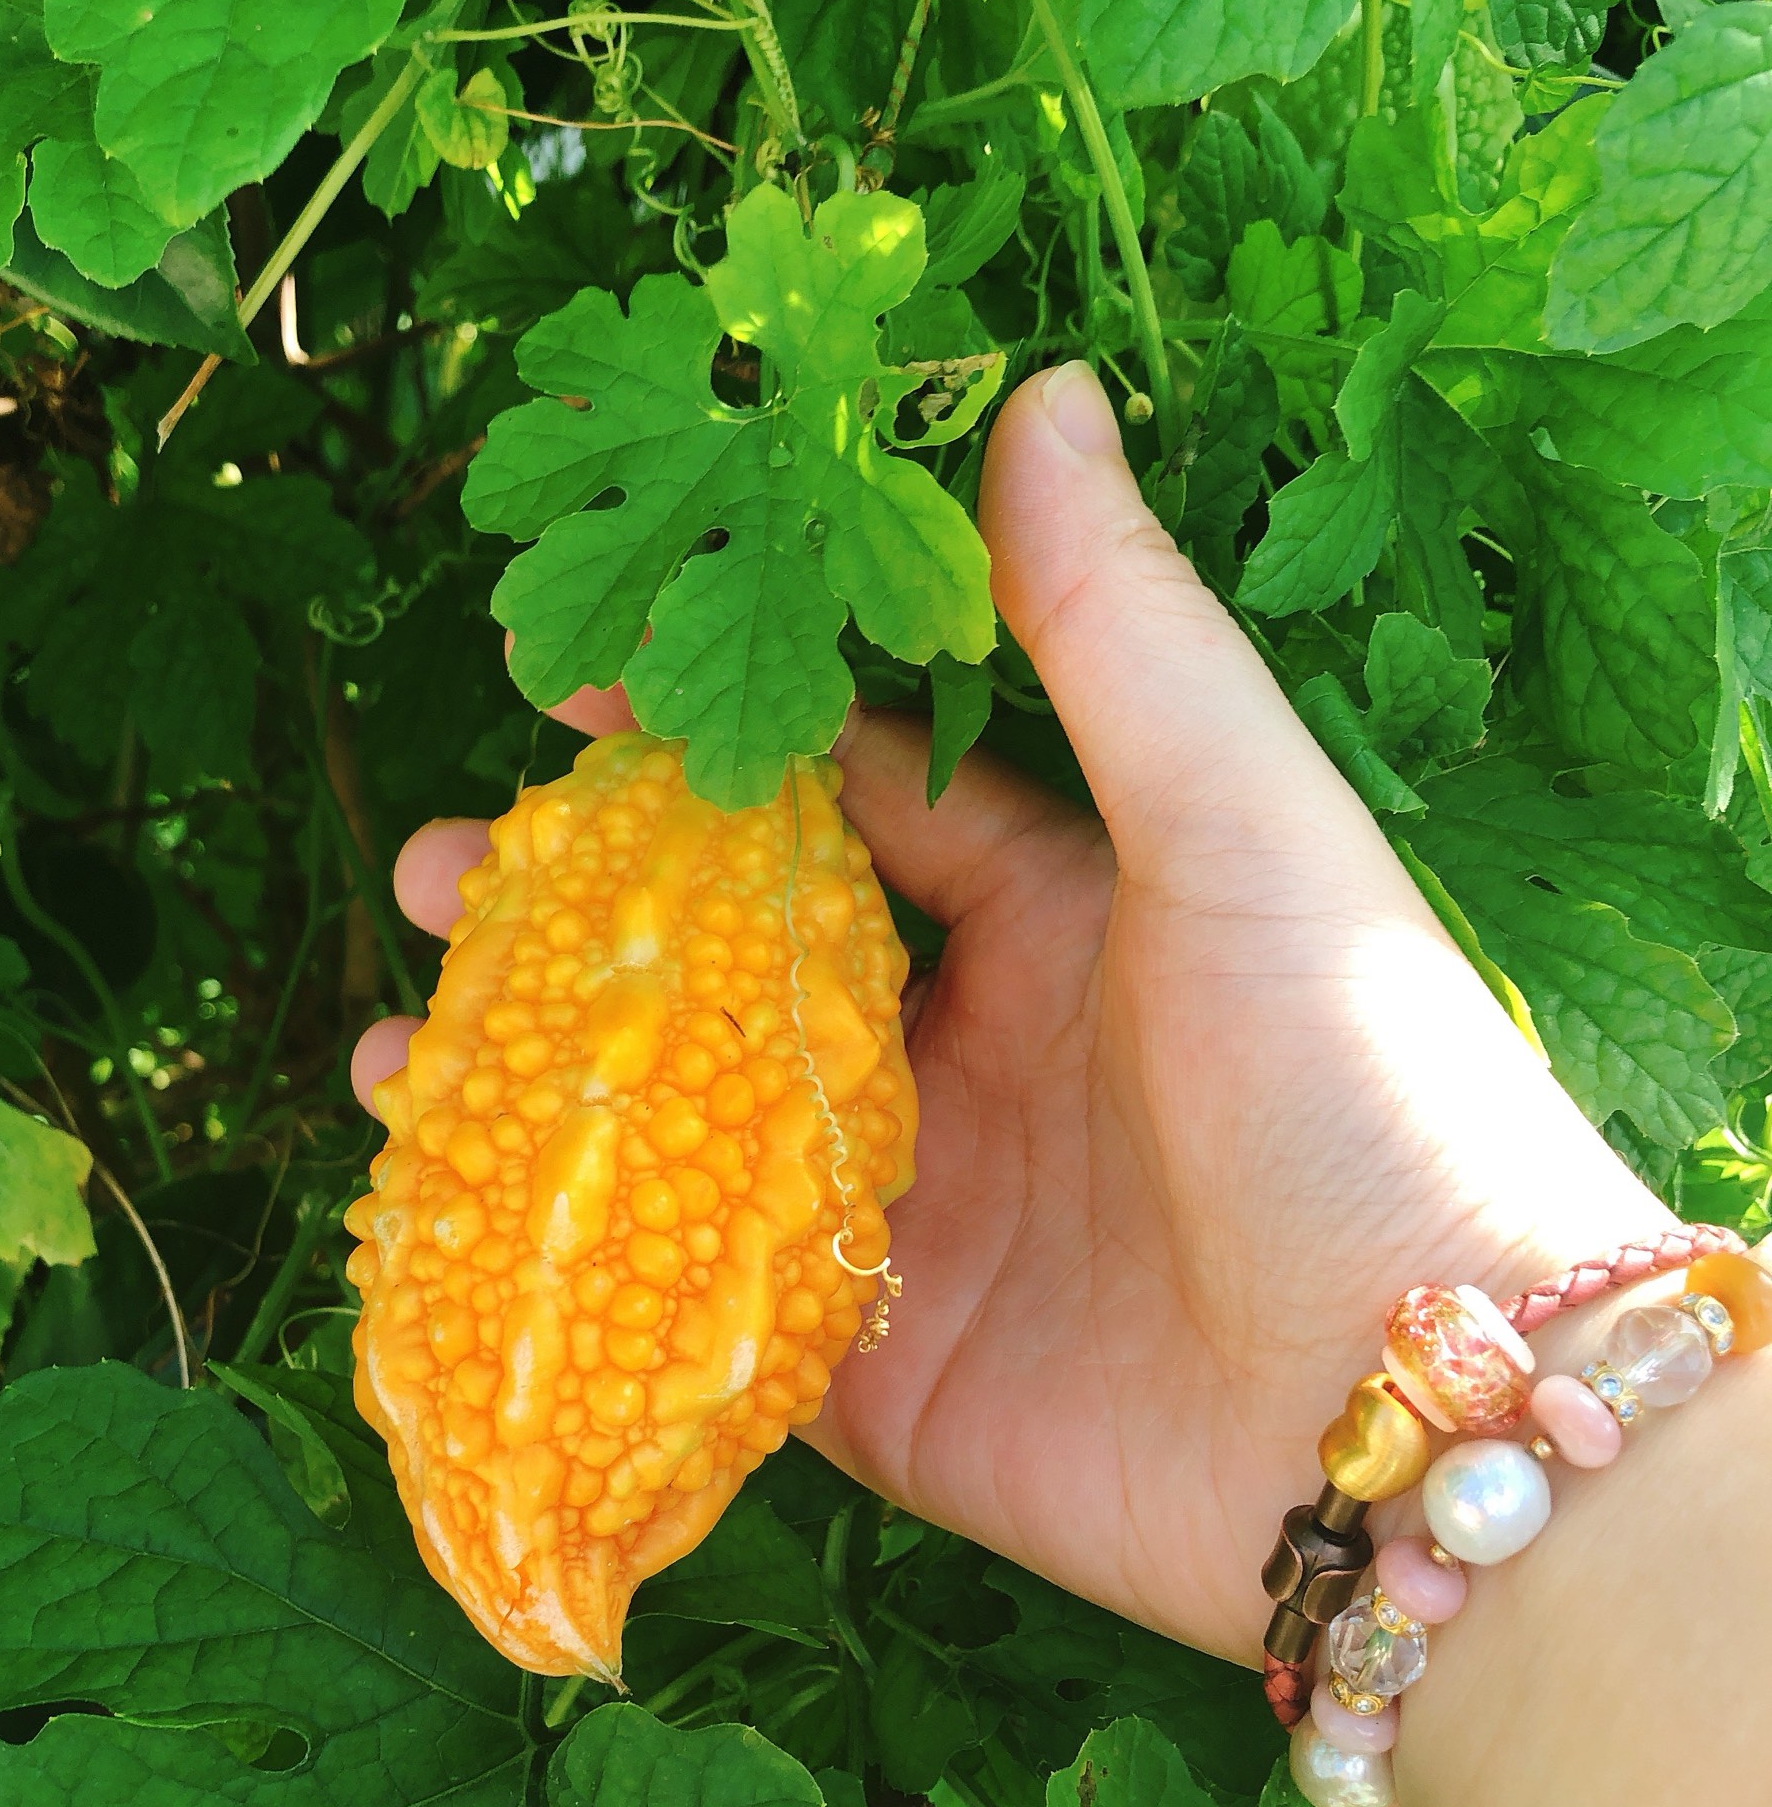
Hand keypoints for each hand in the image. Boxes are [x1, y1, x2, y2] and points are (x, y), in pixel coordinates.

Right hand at [354, 364, 1663, 1660]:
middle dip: (583, 916)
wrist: (1416, 1418)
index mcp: (1063, 916)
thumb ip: (1115, 628)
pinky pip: (707, 1316)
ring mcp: (921, 1227)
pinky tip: (454, 1216)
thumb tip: (1039, 388)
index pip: (855, 798)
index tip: (556, 680)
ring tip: (390, 1045)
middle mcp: (978, 1062)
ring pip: (694, 1138)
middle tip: (427, 868)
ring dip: (545, 1088)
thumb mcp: (1237, 823)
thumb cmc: (1358, 1085)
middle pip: (738, 965)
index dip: (714, 738)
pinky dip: (586, 1267)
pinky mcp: (883, 1384)